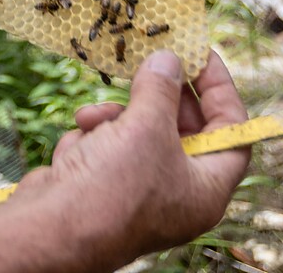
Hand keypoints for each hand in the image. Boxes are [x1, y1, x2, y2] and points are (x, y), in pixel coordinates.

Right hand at [8, 49, 249, 269]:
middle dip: (157, 97)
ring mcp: (140, 193)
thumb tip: (169, 59)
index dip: (221, 89)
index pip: (232, 131)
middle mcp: (179, 194)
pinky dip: (93, 138)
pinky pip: (108, 149)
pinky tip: (78, 143)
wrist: (49, 230)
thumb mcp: (146, 127)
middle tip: (145, 64)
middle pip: (183, 129)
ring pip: (139, 134)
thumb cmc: (113, 186)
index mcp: (207, 189)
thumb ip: (161, 87)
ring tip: (94, 118)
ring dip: (115, 117)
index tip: (201, 53)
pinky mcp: (105, 189)